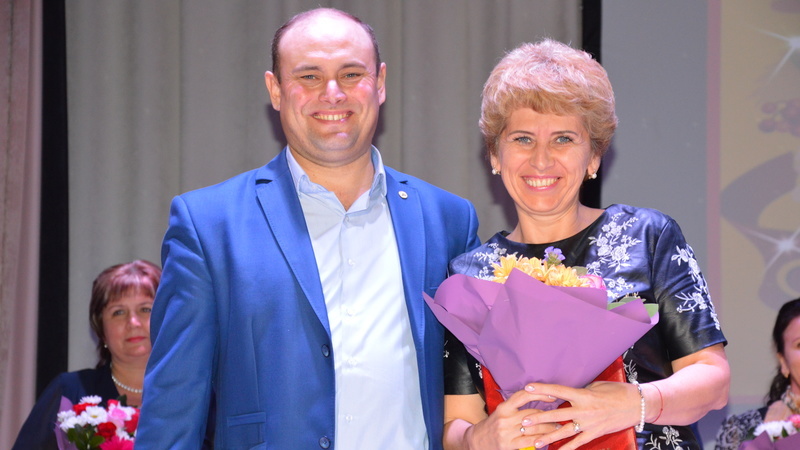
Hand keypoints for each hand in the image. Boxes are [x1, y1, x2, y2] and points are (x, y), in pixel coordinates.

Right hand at [464, 386, 558, 449]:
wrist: (476, 441)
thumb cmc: (492, 425)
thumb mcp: (501, 412)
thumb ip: (516, 407)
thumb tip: (539, 401)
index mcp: (503, 407)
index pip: (523, 395)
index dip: (539, 394)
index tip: (553, 396)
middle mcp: (505, 418)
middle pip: (532, 413)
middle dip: (549, 415)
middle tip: (561, 415)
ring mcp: (506, 432)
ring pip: (534, 428)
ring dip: (549, 428)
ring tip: (559, 428)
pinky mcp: (508, 445)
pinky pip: (529, 441)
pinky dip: (540, 440)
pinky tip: (547, 439)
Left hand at [519, 381, 640, 449]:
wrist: (636, 404)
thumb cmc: (615, 391)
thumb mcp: (595, 386)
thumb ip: (579, 391)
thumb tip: (565, 394)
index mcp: (582, 395)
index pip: (557, 391)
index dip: (542, 389)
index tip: (527, 388)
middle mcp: (583, 410)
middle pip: (556, 415)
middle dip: (539, 419)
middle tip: (523, 422)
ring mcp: (589, 424)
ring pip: (564, 432)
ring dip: (548, 437)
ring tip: (534, 442)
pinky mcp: (595, 433)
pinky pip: (578, 443)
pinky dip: (567, 448)